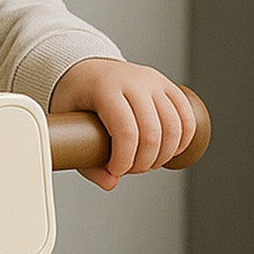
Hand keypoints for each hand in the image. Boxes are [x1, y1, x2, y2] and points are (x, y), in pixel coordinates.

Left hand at [49, 58, 194, 191]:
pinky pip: (186, 116)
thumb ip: (86, 160)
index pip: (126, 131)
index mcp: (106, 89)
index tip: (116, 170)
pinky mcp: (168, 86)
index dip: (125, 160)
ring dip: (164, 155)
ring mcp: (154, 82)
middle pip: (152, 132)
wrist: (87, 70)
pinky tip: (170, 151)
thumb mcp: (67, 127)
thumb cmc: (75, 98)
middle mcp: (134, 81)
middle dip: (144, 162)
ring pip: (174, 126)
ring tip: (148, 163)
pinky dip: (183, 140)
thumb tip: (111, 183)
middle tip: (130, 169)